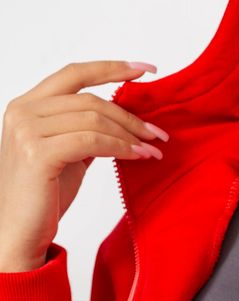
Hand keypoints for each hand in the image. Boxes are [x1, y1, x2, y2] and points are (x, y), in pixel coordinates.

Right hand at [0, 60, 166, 271]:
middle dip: (130, 116)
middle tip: (158, 133)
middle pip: (90, 100)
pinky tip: (137, 156)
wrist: (18, 233)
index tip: (146, 69)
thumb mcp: (66, 152)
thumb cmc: (43, 196)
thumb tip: (124, 115)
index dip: (111, 67)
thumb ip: (85, 129)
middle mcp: (23, 112)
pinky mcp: (37, 154)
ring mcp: (26, 131)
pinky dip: (120, 147)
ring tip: (151, 148)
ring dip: (130, 134)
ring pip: (93, 119)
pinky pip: (91, 141)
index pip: (73, 74)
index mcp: (27, 105)